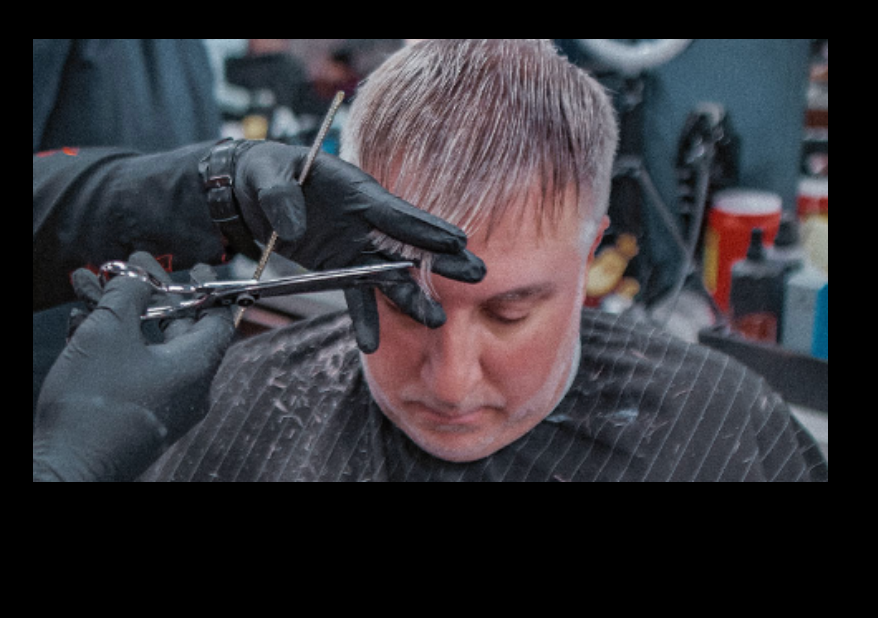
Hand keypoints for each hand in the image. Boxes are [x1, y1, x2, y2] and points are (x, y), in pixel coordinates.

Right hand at [33, 253, 234, 481]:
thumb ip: (128, 295)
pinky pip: (130, 369)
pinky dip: (110, 343)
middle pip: (178, 329)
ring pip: (146, 346)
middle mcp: (188, 388)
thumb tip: (137, 276)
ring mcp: (162, 404)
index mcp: (196, 367)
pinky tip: (80, 321)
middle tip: (130, 268)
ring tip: (87, 284)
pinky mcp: (136, 416)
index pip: (217, 320)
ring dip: (118, 313)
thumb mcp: (109, 332)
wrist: (67, 469)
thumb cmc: (94, 404)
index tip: (192, 270)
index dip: (206, 290)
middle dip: (148, 294)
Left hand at [231, 141, 485, 352]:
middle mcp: (364, 223)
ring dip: (413, 298)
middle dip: (442, 261)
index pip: (396, 213)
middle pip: (409, 245)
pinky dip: (364, 319)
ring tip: (435, 321)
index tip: (458, 240)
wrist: (250, 193)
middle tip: (477, 275)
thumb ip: (280, 198)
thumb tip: (294, 228)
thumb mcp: (264, 175)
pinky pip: (355, 296)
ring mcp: (354, 247)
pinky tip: (370, 344)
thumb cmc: (264, 173)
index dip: (426, 227)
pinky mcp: (338, 267)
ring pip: (390, 276)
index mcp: (356, 192)